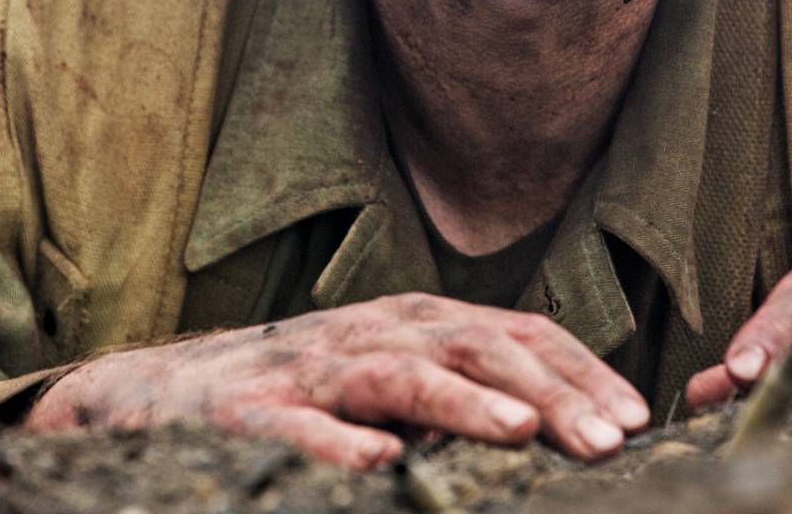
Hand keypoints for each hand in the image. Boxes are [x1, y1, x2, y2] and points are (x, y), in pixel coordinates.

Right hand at [23, 293, 648, 468]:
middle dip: (544, 390)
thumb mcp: (386, 377)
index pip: (511, 334)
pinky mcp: (248, 411)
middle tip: (608, 440)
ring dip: (461, 403)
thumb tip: (563, 427)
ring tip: (520, 434)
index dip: (575, 371)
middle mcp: (367, 332)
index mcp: (409, 323)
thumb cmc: (294, 393)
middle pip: (470, 347)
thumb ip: (460, 390)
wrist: (156, 391)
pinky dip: (338, 444)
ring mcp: (307, 369)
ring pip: (395, 374)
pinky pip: (297, 428)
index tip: (634, 420)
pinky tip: (378, 468)